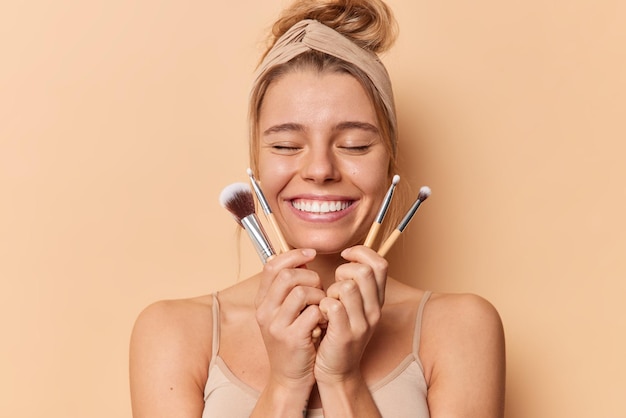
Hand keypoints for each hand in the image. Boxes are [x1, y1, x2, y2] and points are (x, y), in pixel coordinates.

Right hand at [254, 248, 325, 390]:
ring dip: (319, 295)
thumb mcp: (283, 313)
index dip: (294, 255)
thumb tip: (303, 259)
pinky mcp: (292, 339)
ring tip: (322, 307)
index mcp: (262, 301)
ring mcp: (276, 326)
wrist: (289, 378)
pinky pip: (313, 312)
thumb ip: (289, 289)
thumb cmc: (293, 341)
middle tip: (319, 289)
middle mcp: (265, 311)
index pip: (272, 265)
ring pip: (301, 291)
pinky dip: (323, 313)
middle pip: (287, 275)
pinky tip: (324, 321)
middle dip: (311, 277)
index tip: (311, 254)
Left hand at [314, 245, 387, 383]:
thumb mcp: (353, 307)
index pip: (380, 264)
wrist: (337, 371)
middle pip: (364, 272)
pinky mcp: (345, 335)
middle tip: (334, 286)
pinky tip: (320, 315)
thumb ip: (354, 284)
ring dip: (331, 290)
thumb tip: (349, 255)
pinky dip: (322, 305)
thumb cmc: (338, 333)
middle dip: (343, 271)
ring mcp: (361, 323)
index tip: (345, 256)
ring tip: (327, 302)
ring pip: (347, 287)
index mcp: (377, 300)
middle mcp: (374, 310)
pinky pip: (333, 306)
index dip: (362, 253)